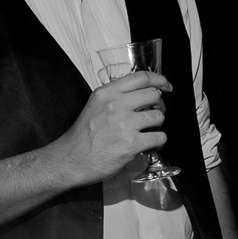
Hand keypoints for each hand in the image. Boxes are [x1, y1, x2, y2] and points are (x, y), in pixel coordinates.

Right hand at [50, 71, 172, 185]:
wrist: (71, 160)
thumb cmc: (82, 137)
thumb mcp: (94, 106)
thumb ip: (115, 97)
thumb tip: (141, 94)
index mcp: (106, 94)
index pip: (141, 77)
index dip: (159, 80)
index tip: (166, 85)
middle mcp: (115, 105)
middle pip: (154, 95)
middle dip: (160, 105)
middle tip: (155, 113)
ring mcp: (124, 125)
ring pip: (159, 117)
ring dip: (158, 125)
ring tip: (148, 132)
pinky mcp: (131, 144)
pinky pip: (159, 138)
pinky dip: (158, 142)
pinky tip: (149, 145)